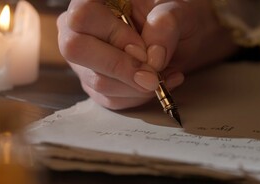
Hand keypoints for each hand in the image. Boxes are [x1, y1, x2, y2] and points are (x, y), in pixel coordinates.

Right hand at [57, 0, 236, 109]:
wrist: (183, 39)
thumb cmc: (174, 19)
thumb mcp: (179, 12)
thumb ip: (166, 26)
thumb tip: (151, 58)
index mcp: (96, 1)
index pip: (84, 16)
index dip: (115, 37)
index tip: (145, 50)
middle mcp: (81, 29)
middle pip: (76, 50)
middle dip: (120, 68)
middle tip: (152, 76)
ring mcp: (85, 60)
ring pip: (98, 81)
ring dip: (137, 86)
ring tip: (163, 75)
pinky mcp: (96, 84)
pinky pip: (111, 99)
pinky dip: (140, 96)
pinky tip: (160, 83)